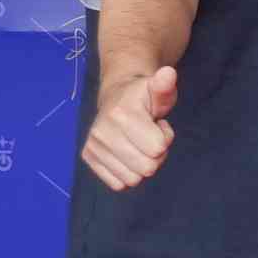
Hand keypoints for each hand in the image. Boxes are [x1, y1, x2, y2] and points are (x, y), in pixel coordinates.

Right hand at [82, 64, 179, 191]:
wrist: (116, 97)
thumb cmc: (144, 96)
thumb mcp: (159, 89)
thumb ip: (165, 86)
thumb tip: (168, 74)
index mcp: (121, 114)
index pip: (158, 149)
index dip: (165, 138)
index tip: (158, 125)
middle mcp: (102, 131)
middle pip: (147, 168)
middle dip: (156, 154)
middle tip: (149, 136)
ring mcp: (93, 145)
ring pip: (133, 179)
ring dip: (142, 164)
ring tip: (138, 143)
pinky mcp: (88, 157)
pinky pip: (118, 183)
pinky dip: (127, 173)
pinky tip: (127, 153)